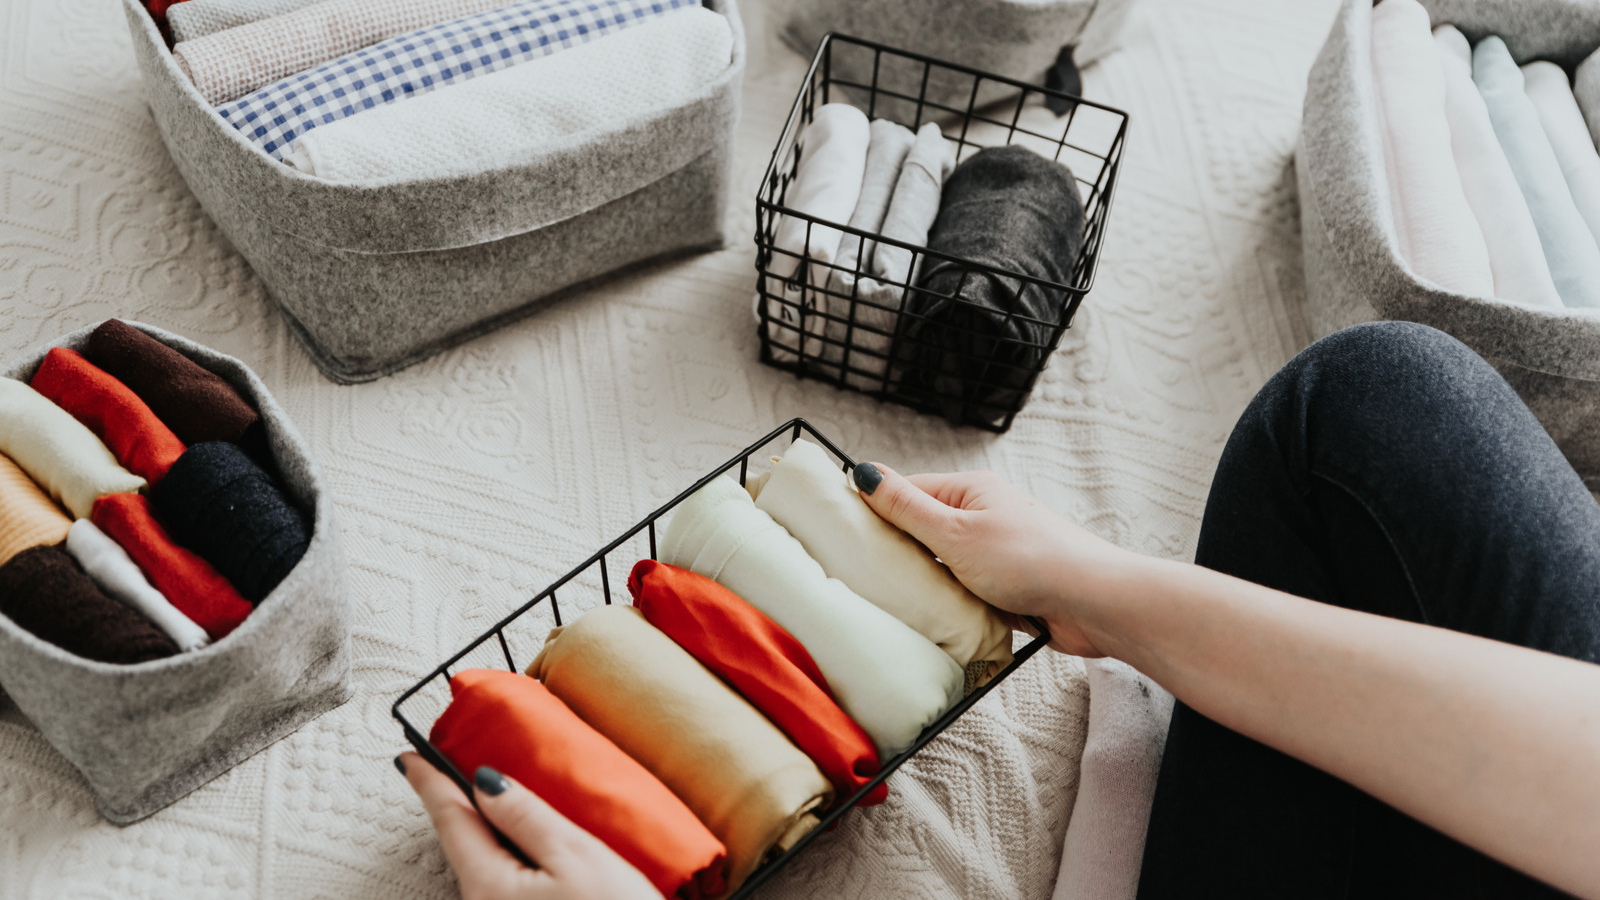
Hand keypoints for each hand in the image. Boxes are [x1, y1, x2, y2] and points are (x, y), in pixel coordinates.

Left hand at [399, 752, 657, 899]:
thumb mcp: (576, 856)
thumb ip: (527, 816)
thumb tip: (487, 782)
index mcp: (488, 886)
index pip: (451, 820)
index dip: (430, 782)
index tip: (408, 756)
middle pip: (462, 844)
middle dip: (456, 806)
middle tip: (440, 769)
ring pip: (481, 865)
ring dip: (482, 832)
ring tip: (483, 801)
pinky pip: (498, 884)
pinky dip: (501, 856)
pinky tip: (515, 845)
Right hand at [853, 463, 1135, 656]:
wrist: (1092, 603)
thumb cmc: (1030, 558)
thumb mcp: (955, 531)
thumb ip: (907, 507)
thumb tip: (864, 472)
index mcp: (971, 491)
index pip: (907, 492)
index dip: (873, 510)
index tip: (839, 530)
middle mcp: (982, 517)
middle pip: (921, 532)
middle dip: (896, 553)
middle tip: (861, 572)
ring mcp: (993, 554)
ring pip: (940, 567)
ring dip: (923, 584)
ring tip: (893, 600)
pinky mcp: (1004, 589)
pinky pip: (961, 594)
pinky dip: (948, 606)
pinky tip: (930, 620)